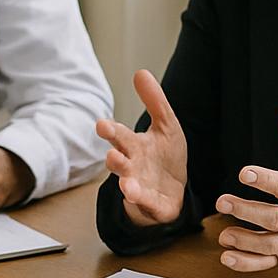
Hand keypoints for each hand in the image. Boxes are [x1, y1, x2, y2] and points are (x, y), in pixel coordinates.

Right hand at [97, 69, 188, 226]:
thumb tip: (141, 72)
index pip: (120, 136)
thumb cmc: (165, 156)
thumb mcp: (166, 125)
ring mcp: (140, 187)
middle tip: (111, 155)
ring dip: (127, 184)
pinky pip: (146, 204)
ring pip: (129, 185)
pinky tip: (138, 198)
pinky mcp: (152, 205)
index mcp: (134, 146)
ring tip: (126, 184)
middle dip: (115, 159)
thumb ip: (154, 101)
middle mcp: (133, 166)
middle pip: (120, 162)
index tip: (101, 125)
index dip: (111, 131)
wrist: (177, 189)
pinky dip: (142, 201)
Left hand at [213, 101, 277, 272]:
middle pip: (275, 219)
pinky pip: (268, 263)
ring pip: (271, 245)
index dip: (267, 180)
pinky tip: (228, 258)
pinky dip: (248, 264)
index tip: (245, 174)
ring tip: (224, 234)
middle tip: (223, 202)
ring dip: (246, 241)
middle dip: (248, 212)